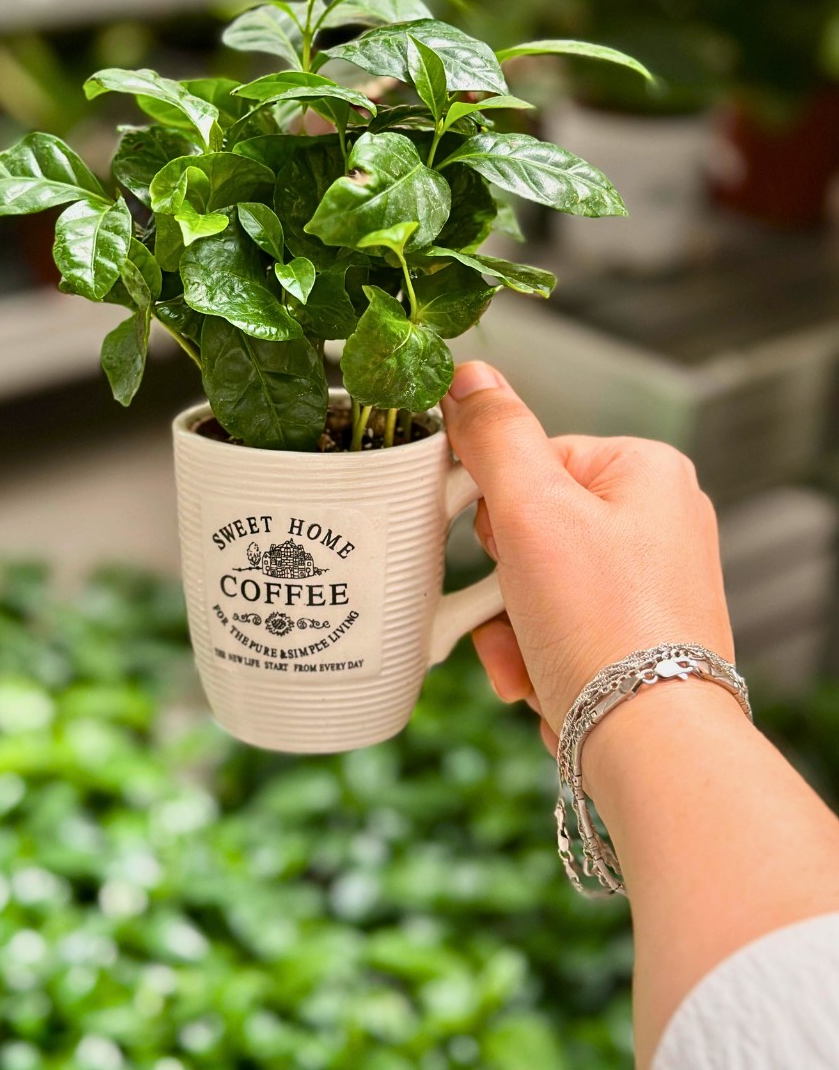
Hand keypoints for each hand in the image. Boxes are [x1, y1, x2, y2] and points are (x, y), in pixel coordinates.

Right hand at [441, 362, 733, 738]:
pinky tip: (537, 682)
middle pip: (529, 527)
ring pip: (535, 584)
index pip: (531, 459)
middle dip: (499, 581)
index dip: (496, 508)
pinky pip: (556, 625)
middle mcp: (658, 522)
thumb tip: (467, 377)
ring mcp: (648, 583)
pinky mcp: (634, 635)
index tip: (493, 548)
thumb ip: (495, 436)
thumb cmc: (604, 627)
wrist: (651, 747)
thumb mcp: (534, 512)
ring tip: (524, 660)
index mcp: (646, 472)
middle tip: (511, 608)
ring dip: (507, 626)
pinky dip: (532, 654)